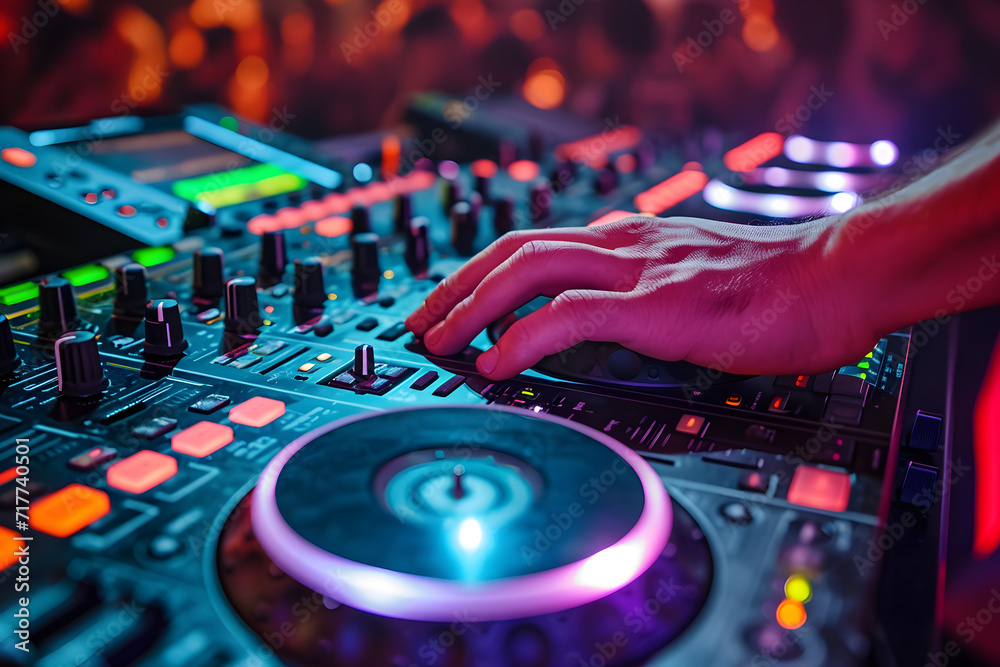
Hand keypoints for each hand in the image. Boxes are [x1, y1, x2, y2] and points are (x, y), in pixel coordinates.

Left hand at [405, 216, 879, 379]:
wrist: (836, 280)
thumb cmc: (777, 289)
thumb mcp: (691, 282)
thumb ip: (644, 293)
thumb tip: (604, 322)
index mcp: (632, 240)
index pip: (536, 244)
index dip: (484, 271)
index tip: (453, 301)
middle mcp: (626, 245)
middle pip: (515, 249)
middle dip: (458, 285)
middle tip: (423, 321)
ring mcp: (640, 270)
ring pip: (529, 270)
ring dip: (472, 306)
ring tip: (440, 341)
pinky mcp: (658, 304)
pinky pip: (570, 315)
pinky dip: (520, 336)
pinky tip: (494, 361)